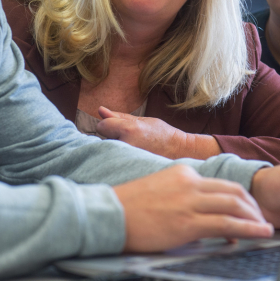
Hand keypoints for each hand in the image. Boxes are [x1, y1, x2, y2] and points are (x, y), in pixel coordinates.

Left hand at [96, 107, 221, 158]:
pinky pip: (115, 162)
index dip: (109, 125)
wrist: (180, 153)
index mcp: (128, 130)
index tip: (121, 128)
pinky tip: (133, 159)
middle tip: (132, 141)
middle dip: (113, 138)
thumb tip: (99, 110)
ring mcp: (127, 160)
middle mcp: (126, 145)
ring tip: (135, 149)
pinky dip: (121, 160)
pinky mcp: (129, 170)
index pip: (101, 126)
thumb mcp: (141, 121)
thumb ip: (118, 116)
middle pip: (103, 139)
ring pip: (109, 151)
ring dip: (117, 149)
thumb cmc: (161, 134)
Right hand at [113, 164, 273, 252]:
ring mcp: (190, 201)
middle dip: (252, 206)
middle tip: (261, 219)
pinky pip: (228, 224)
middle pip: (233, 190)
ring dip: (255, 218)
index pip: (219, 183)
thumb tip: (197, 214)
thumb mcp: (158, 191)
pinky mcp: (188, 223)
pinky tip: (260, 233)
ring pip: (235, 205)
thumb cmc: (128, 207)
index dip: (237, 197)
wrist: (108, 214)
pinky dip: (249, 229)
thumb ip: (180, 197)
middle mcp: (190, 182)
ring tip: (267, 228)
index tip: (244, 210)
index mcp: (182, 173)